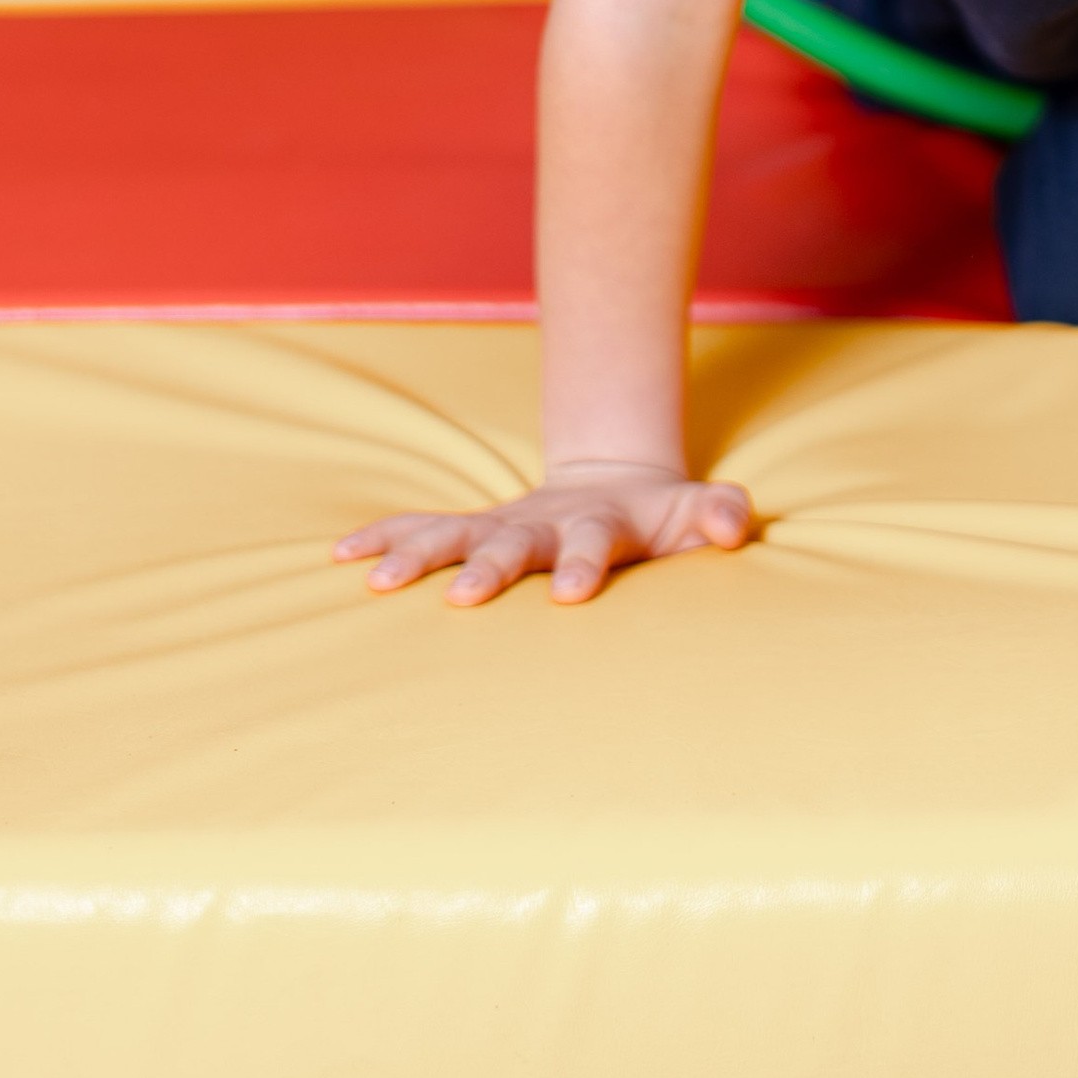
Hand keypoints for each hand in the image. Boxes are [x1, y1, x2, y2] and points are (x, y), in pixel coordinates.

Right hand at [335, 459, 754, 606]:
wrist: (615, 480)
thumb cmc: (658, 515)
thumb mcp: (695, 512)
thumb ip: (719, 513)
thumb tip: (737, 522)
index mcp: (600, 524)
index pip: (595, 542)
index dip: (584, 564)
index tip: (570, 594)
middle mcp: (543, 523)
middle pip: (515, 541)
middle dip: (490, 567)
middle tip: (464, 597)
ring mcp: (504, 526)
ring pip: (456, 534)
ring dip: (418, 553)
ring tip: (377, 580)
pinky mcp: (474, 534)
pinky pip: (423, 530)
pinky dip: (384, 537)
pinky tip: (340, 555)